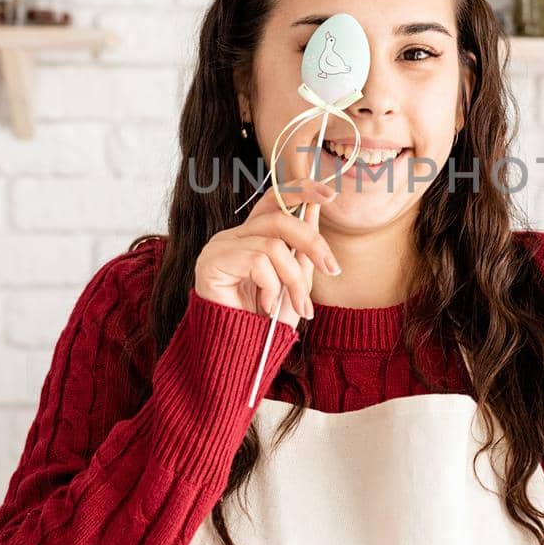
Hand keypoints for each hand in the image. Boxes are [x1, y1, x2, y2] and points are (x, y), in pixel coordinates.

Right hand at [194, 173, 340, 326]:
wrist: (242, 354)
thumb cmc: (267, 321)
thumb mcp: (295, 280)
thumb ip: (303, 247)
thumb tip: (315, 207)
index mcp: (252, 237)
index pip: (274, 200)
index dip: (300, 190)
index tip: (329, 195)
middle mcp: (234, 236)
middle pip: (279, 218)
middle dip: (313, 243)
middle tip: (332, 269)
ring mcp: (220, 247)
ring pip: (273, 245)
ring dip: (294, 280)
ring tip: (298, 307)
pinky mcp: (211, 262)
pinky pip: (257, 262)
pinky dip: (271, 287)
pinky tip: (265, 307)